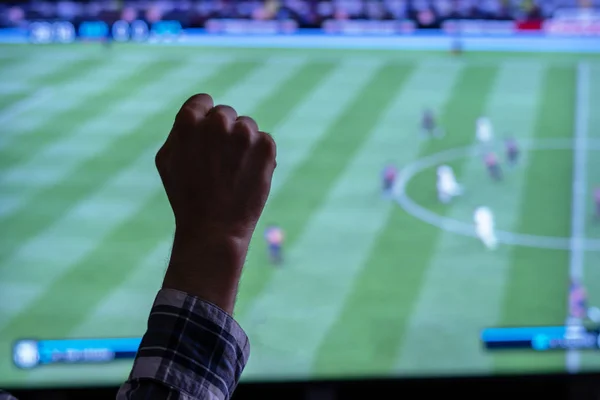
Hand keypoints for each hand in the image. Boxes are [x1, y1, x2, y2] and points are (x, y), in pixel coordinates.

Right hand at [156, 94, 275, 312]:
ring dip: (242, 143)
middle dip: (223, 132)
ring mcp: (245, 133)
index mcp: (190, 120)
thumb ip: (181, 130)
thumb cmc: (186, 196)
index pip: (203, 101)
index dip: (203, 119)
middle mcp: (218, 122)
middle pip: (225, 114)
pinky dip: (259, 155)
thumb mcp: (167, 159)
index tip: (206, 140)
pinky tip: (247, 175)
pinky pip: (264, 141)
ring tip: (232, 171)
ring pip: (247, 126)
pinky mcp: (266, 147)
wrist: (214, 228)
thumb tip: (198, 114)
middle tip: (218, 162)